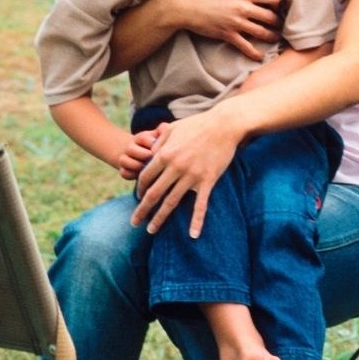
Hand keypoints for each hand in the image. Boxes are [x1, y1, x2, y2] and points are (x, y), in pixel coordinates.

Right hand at [118, 129, 158, 181]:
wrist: (141, 154)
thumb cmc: (156, 146)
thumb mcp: (159, 137)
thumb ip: (163, 132)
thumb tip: (166, 128)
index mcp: (140, 137)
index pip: (143, 138)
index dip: (152, 144)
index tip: (162, 149)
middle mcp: (130, 146)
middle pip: (131, 149)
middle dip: (144, 155)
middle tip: (155, 160)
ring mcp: (125, 158)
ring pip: (124, 161)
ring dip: (137, 166)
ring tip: (148, 169)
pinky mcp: (123, 170)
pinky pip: (124, 173)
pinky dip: (132, 175)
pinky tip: (142, 175)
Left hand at [131, 110, 241, 237]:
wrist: (224, 125)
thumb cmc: (198, 124)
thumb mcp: (173, 128)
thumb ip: (158, 141)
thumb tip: (148, 153)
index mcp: (165, 154)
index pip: (145, 177)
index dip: (139, 189)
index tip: (138, 197)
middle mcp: (175, 167)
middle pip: (154, 194)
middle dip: (142, 210)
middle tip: (134, 223)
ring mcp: (191, 176)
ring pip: (171, 202)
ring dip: (159, 218)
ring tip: (151, 230)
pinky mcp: (207, 181)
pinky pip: (200, 205)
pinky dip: (197, 221)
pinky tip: (193, 235)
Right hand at [177, 0, 284, 59]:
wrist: (182, 5)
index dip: (277, 1)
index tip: (277, 3)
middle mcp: (244, 8)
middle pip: (271, 16)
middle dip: (278, 20)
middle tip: (280, 22)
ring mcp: (236, 23)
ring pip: (263, 32)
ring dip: (272, 35)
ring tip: (276, 37)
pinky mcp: (228, 35)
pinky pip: (245, 46)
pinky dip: (255, 53)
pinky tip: (260, 56)